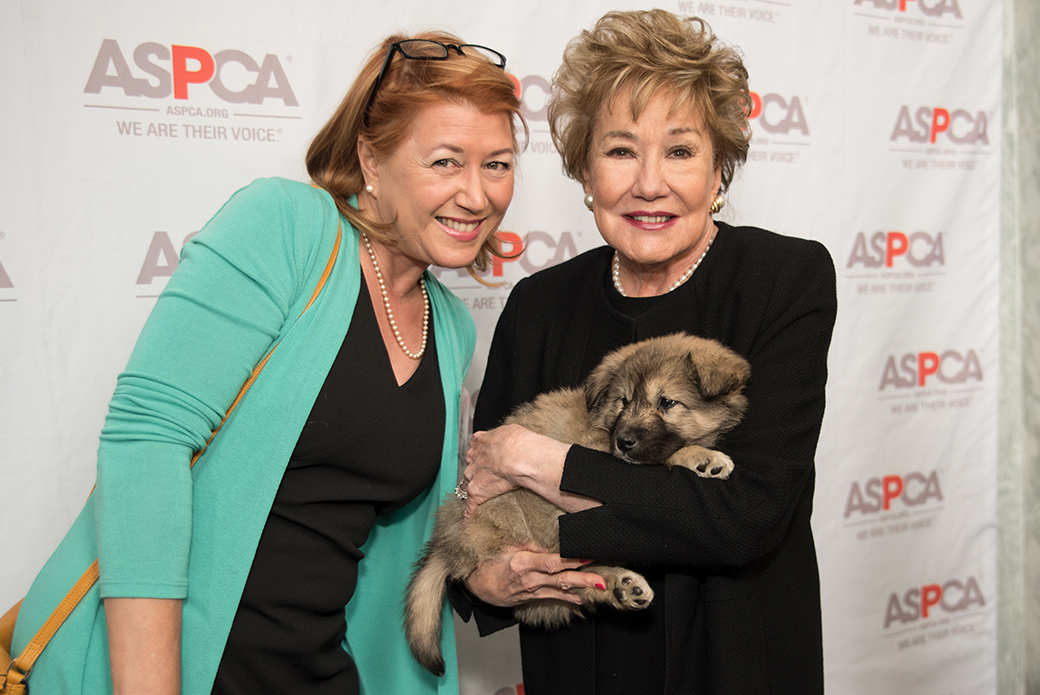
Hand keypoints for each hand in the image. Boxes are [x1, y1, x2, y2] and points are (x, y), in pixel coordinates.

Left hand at [463, 425, 569, 517]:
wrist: (519, 455)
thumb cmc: (519, 442)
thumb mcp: (511, 431)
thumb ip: (505, 436)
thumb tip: (510, 437)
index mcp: (482, 442)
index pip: (475, 448)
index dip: (481, 454)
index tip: (485, 457)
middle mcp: (474, 458)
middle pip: (471, 466)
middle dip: (477, 471)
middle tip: (489, 476)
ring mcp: (474, 476)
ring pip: (469, 483)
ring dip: (475, 489)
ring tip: (482, 497)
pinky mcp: (477, 492)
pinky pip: (470, 505)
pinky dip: (470, 513)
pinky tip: (469, 520)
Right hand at [464, 543, 604, 606]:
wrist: (476, 587)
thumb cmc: (488, 563)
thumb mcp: (504, 549)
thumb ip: (526, 545)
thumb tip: (546, 541)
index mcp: (522, 563)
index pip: (551, 562)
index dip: (569, 560)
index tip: (585, 556)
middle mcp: (529, 579)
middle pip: (560, 578)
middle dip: (583, 578)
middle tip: (601, 579)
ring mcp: (532, 590)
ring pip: (560, 589)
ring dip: (581, 588)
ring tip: (599, 586)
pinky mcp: (532, 597)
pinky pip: (553, 597)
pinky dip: (569, 598)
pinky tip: (582, 599)